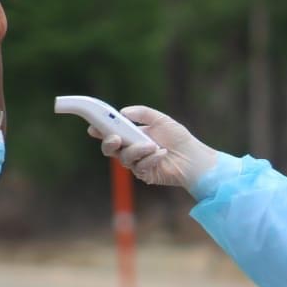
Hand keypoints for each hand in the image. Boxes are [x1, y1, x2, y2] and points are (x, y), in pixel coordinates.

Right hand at [90, 106, 217, 188]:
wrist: (193, 157)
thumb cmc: (178, 138)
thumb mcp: (161, 119)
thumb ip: (142, 113)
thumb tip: (122, 112)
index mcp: (131, 135)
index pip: (110, 132)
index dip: (100, 130)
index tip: (93, 127)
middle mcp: (131, 149)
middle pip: (110, 149)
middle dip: (109, 143)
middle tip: (116, 138)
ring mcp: (136, 163)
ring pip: (124, 158)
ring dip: (137, 150)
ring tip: (152, 145)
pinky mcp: (144, 174)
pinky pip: (139, 167)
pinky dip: (150, 159)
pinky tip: (162, 153)